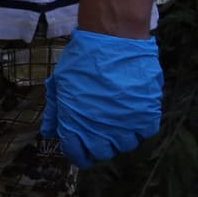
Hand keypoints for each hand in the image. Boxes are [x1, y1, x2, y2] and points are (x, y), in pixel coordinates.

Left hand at [43, 30, 162, 168]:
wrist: (112, 41)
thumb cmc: (81, 61)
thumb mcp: (59, 84)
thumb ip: (56, 111)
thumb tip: (50, 132)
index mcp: (76, 124)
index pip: (78, 155)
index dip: (79, 154)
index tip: (82, 150)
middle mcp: (101, 130)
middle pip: (104, 153)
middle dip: (100, 146)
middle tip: (100, 133)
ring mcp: (126, 123)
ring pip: (127, 145)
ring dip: (121, 137)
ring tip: (118, 122)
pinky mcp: (148, 113)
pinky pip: (146, 132)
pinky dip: (141, 127)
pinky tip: (134, 115)